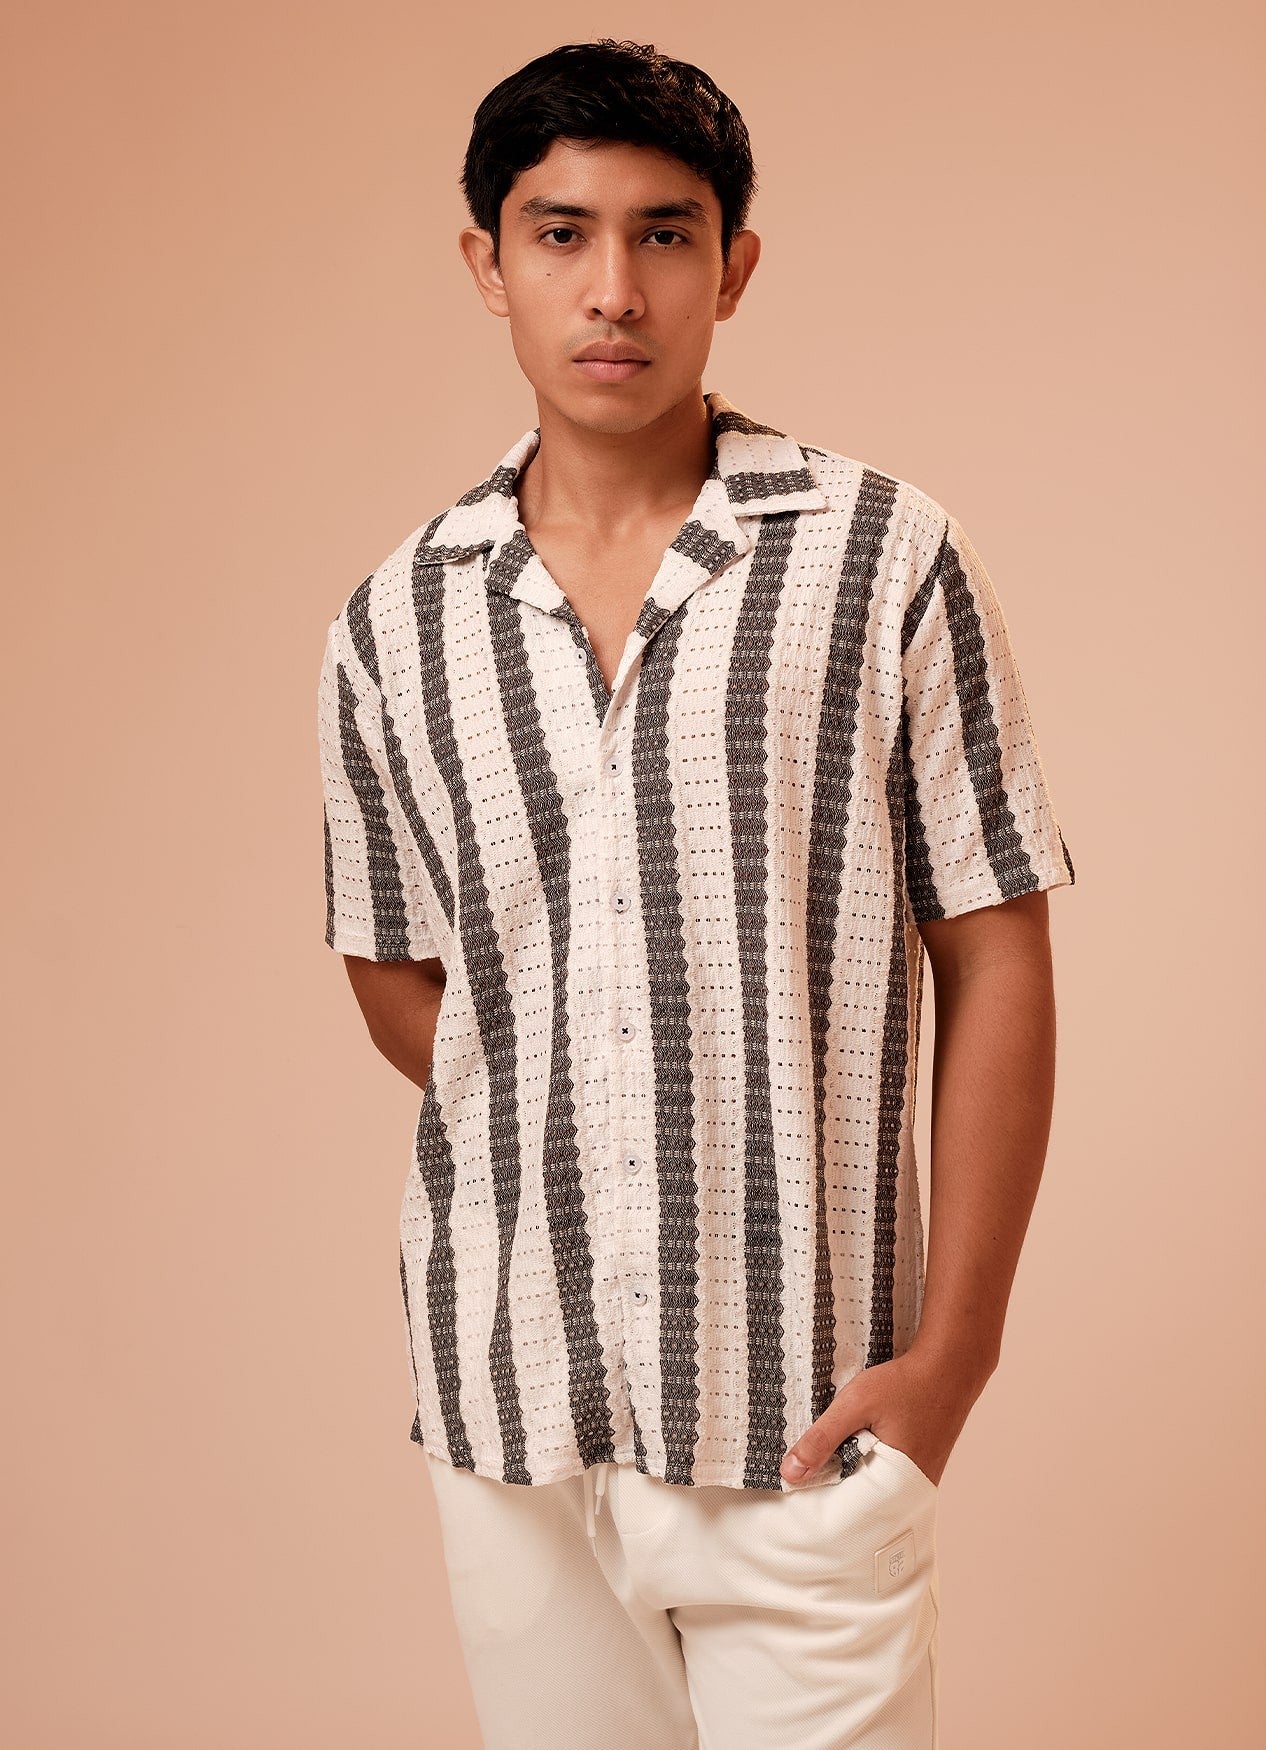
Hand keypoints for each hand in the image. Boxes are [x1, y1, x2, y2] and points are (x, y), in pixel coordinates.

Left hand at [778, 1348, 989, 1487]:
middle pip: (861, 1503)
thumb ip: (822, 1438)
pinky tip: (856, 1446)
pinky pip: (886, 1475)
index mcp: (897, 1485)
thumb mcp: (855, 1404)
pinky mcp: (920, 1466)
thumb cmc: (905, 1384)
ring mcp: (919, 1480)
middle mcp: (912, 1491)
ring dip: (851, 1475)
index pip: (848, 1512)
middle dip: (835, 1491)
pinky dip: (867, 1464)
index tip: (793, 1495)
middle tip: (806, 1477)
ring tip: (829, 1461)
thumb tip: (789, 1474)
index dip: (821, 1502)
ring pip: (873, 1487)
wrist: (949, 1366)